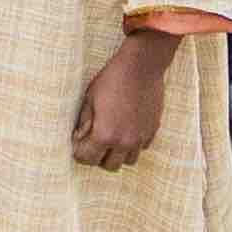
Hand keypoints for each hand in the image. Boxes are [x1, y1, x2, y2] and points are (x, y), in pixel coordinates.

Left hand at [72, 30, 172, 169]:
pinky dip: (133, 144)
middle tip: (94, 143)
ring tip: (113, 137)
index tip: (79, 144)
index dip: (79, 152)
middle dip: (99, 157)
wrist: (142, 65)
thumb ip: (83, 123)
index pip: (87, 159)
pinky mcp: (152, 131)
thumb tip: (79, 138)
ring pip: (128, 161)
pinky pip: (142, 147)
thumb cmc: (112, 79)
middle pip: (109, 166)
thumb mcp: (89, 99)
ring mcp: (141, 138)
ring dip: (118, 153)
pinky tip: (127, 128)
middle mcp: (125, 142)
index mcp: (105, 135)